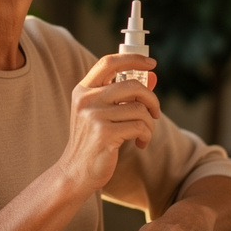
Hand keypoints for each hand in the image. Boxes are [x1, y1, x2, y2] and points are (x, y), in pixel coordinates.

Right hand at [54, 54, 159, 193]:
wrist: (76, 171)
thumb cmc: (93, 141)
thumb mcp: (99, 113)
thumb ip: (120, 95)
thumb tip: (151, 78)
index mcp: (83, 90)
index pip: (109, 63)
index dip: (133, 59)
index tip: (151, 64)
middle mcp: (86, 99)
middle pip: (133, 86)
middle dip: (152, 99)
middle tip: (155, 113)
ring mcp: (94, 116)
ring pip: (140, 109)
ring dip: (149, 123)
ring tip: (144, 134)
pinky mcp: (104, 133)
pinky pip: (139, 126)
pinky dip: (146, 135)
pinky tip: (140, 143)